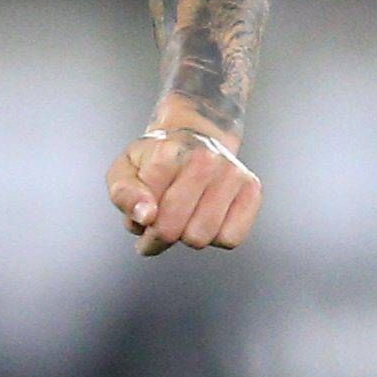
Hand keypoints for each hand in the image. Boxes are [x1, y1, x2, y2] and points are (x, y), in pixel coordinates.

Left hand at [107, 126, 261, 256]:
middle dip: (161, 236)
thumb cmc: (156, 160)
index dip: (140, 227)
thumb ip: (124, 194)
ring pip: (203, 237)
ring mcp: (232, 174)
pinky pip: (231, 238)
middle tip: (159, 225)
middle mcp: (206, 160)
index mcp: (169, 153)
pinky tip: (207, 218)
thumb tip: (145, 216)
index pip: (151, 217)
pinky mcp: (252, 189)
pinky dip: (216, 237)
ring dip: (188, 236)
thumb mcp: (124, 171)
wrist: (195, 138)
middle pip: (175, 230)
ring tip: (184, 217)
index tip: (142, 219)